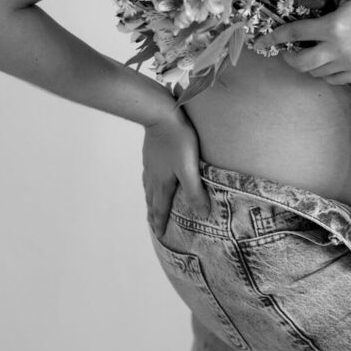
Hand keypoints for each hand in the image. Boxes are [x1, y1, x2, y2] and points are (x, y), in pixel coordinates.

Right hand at [142, 105, 211, 237]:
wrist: (160, 114)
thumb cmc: (178, 140)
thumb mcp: (189, 168)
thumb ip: (195, 191)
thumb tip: (202, 214)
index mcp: (162, 183)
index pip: (160, 209)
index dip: (161, 223)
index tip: (160, 235)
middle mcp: (153, 176)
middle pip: (152, 200)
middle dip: (153, 214)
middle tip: (153, 225)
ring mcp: (150, 164)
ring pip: (148, 187)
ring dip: (150, 200)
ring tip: (151, 206)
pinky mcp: (150, 152)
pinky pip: (148, 174)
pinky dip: (149, 184)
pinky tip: (152, 177)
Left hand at [254, 0, 350, 84]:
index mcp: (335, 26)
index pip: (296, 33)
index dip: (275, 36)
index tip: (261, 41)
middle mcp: (341, 49)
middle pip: (302, 62)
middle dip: (287, 56)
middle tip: (283, 49)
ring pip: (318, 73)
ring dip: (305, 65)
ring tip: (303, 52)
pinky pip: (336, 79)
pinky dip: (324, 73)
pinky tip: (323, 61)